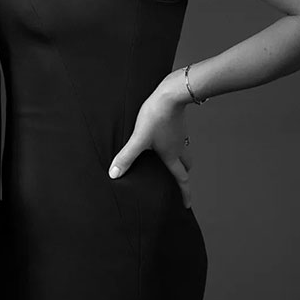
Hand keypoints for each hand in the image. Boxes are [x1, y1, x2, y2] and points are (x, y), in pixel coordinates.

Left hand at [108, 72, 192, 207]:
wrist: (171, 94)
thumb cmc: (155, 117)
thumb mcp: (138, 139)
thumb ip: (126, 156)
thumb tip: (114, 174)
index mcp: (171, 155)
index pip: (181, 179)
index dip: (184, 194)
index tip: (186, 206)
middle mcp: (179, 147)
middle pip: (186, 165)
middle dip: (183, 174)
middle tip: (178, 181)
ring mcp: (180, 134)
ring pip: (184, 150)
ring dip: (180, 158)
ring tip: (168, 159)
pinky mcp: (177, 122)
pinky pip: (179, 137)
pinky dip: (174, 142)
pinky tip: (162, 137)